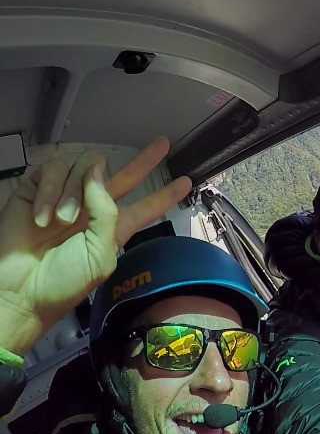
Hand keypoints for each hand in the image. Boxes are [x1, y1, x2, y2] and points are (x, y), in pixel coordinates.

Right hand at [0, 137, 191, 353]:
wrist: (20, 290)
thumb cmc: (63, 282)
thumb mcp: (99, 253)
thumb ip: (106, 212)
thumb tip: (98, 174)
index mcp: (114, 228)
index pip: (145, 207)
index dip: (164, 195)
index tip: (186, 182)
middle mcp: (93, 208)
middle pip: (124, 177)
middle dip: (144, 160)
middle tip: (163, 143)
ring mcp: (66, 197)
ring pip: (84, 168)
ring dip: (74, 192)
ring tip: (61, 221)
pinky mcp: (37, 190)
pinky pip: (53, 171)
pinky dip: (50, 191)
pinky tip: (42, 217)